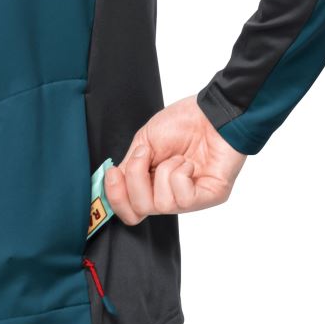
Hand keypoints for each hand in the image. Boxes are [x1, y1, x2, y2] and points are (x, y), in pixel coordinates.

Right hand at [104, 95, 246, 224]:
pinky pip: (183, 200)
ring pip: (160, 205)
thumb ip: (128, 168)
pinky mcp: (209, 197)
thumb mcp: (143, 143)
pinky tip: (189, 163)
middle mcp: (169, 196)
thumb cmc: (183, 123)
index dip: (115, 198)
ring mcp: (189, 199)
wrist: (212, 111)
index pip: (129, 211)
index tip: (112, 174)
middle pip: (138, 212)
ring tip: (177, 157)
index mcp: (152, 185)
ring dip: (163, 173)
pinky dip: (180, 175)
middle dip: (135, 180)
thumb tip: (113, 184)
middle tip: (145, 155)